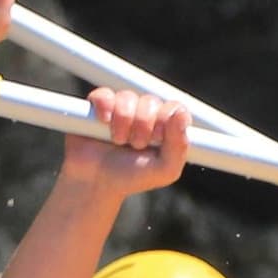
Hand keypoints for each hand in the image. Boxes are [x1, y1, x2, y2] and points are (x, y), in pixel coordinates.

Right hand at [63, 88, 189, 199]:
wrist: (97, 182)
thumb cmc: (133, 176)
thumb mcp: (164, 171)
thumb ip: (179, 147)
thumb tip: (180, 114)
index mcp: (165, 126)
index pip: (175, 108)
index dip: (166, 120)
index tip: (157, 140)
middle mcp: (145, 113)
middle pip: (151, 102)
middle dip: (143, 126)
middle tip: (135, 145)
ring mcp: (122, 108)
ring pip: (127, 97)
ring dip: (123, 121)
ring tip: (118, 141)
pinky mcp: (99, 106)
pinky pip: (104, 95)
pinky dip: (105, 108)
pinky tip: (104, 122)